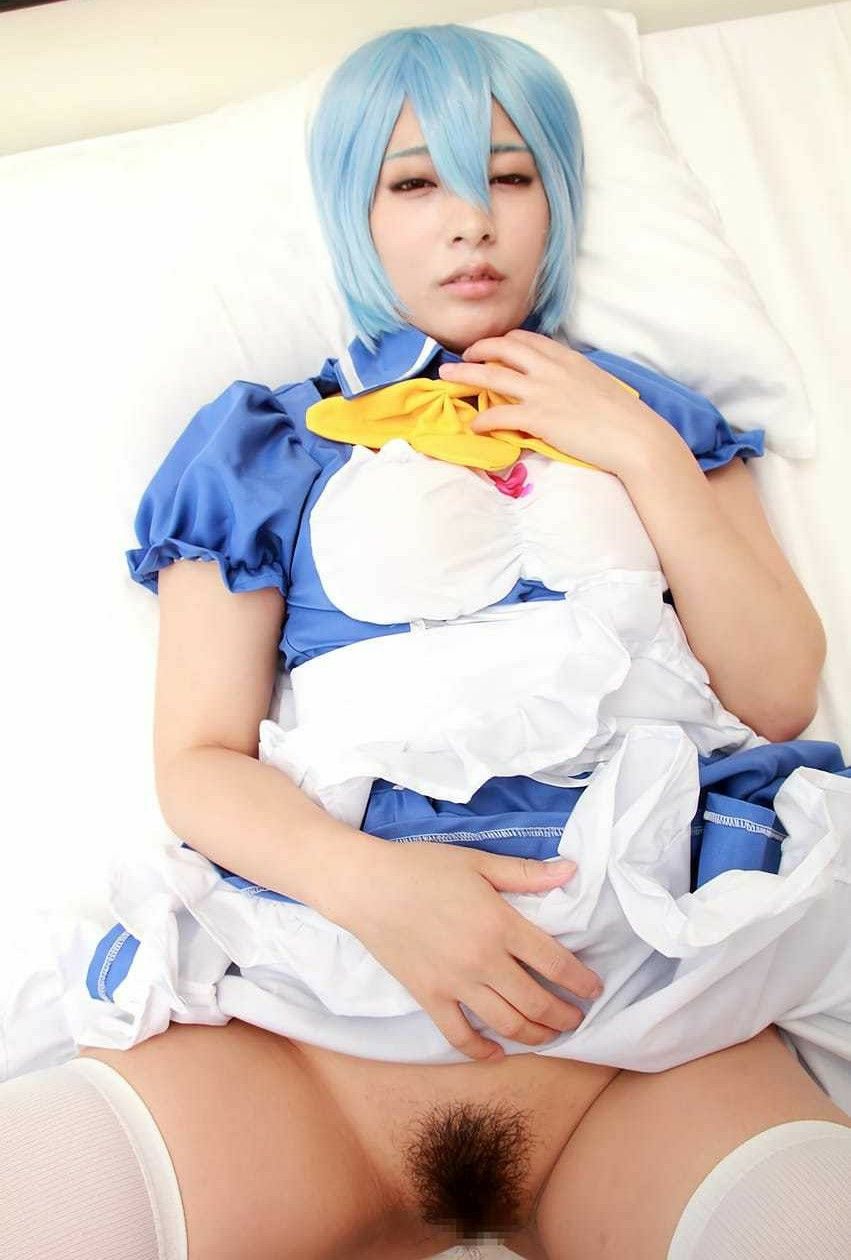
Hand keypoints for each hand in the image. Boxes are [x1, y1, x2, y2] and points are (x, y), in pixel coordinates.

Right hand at [329, 840, 603, 1061]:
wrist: (367, 886)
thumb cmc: (423, 867)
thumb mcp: (478, 862)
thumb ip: (526, 873)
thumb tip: (571, 871)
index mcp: (500, 925)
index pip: (555, 962)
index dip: (581, 980)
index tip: (594, 989)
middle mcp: (483, 961)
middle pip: (537, 1001)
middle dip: (564, 1015)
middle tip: (577, 1017)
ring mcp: (455, 984)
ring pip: (507, 1023)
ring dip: (535, 1035)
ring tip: (550, 1035)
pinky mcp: (429, 997)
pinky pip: (459, 1035)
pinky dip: (481, 1051)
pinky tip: (497, 1053)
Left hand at [438, 328, 664, 477]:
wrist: (635, 437)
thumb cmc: (623, 416)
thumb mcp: (597, 384)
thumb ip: (573, 378)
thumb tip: (562, 384)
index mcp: (567, 358)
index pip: (527, 339)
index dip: (504, 341)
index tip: (492, 347)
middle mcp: (551, 369)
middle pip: (503, 349)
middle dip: (478, 350)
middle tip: (462, 356)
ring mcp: (543, 392)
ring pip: (491, 376)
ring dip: (465, 375)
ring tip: (447, 377)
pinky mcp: (538, 418)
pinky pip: (499, 415)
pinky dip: (482, 419)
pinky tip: (474, 425)